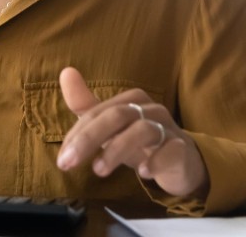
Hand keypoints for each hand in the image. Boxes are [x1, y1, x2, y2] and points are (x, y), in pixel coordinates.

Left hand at [56, 67, 207, 198]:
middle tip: (68, 163)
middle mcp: (150, 109)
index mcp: (131, 100)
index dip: (77, 135)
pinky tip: (143, 172)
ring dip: (117, 150)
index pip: (97, 112)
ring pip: (142, 130)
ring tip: (99, 170)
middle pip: (117, 116)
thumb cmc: (140, 142)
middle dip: (89, 138)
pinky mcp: (182, 149)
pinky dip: (156, 160)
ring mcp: (168, 128)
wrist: (182, 162)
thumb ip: (87, 106)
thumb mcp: (112, 127)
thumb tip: (66, 72)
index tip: (62, 159)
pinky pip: (171, 150)